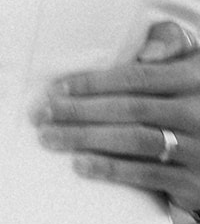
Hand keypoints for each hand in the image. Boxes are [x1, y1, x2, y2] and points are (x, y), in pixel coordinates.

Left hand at [34, 20, 199, 217]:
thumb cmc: (194, 96)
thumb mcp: (191, 63)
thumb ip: (170, 42)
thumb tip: (146, 53)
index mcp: (197, 77)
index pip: (138, 77)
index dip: (93, 83)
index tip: (55, 89)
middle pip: (130, 109)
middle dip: (79, 112)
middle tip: (40, 115)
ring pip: (135, 141)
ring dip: (86, 139)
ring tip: (49, 138)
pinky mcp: (194, 181)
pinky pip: (148, 174)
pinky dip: (111, 169)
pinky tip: (80, 165)